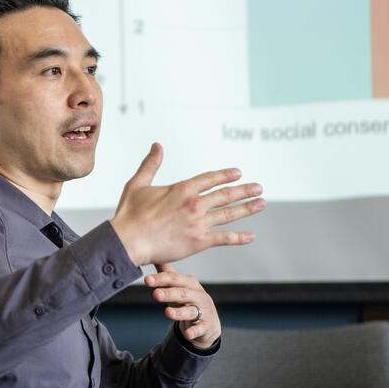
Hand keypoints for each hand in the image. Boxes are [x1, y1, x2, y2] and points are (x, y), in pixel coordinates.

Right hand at [110, 142, 264, 265]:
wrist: (127, 241)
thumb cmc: (129, 214)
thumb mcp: (138, 184)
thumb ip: (150, 164)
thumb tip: (157, 145)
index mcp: (182, 188)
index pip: (210, 179)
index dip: (225, 175)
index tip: (237, 173)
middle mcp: (194, 203)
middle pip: (225, 195)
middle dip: (244, 190)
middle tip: (258, 188)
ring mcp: (198, 223)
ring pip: (229, 214)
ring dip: (247, 208)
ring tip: (261, 203)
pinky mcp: (198, 242)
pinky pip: (224, 238)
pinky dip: (239, 237)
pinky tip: (251, 236)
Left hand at [146, 263, 219, 347]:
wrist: (207, 324)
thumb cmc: (188, 301)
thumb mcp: (178, 287)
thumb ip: (167, 274)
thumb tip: (155, 255)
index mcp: (190, 284)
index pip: (175, 279)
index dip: (161, 279)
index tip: (147, 280)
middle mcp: (198, 296)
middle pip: (183, 293)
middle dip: (169, 293)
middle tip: (155, 294)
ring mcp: (203, 311)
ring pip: (191, 311)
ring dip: (179, 312)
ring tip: (167, 313)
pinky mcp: (206, 327)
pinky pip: (200, 330)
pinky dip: (194, 332)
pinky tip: (187, 334)